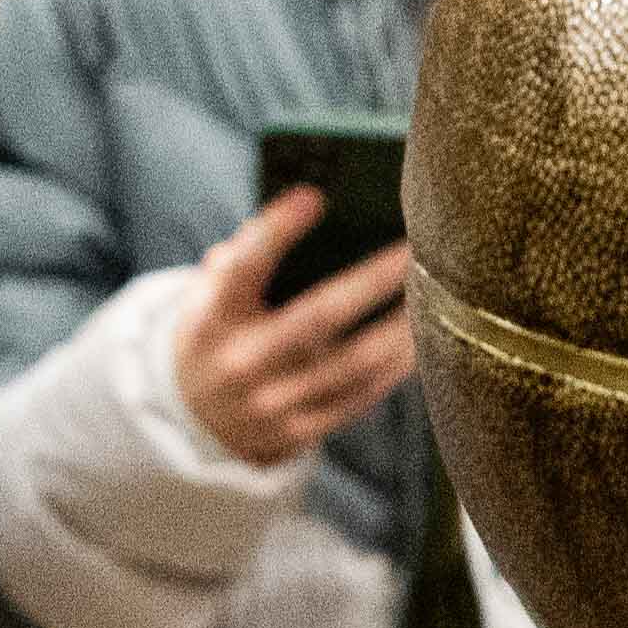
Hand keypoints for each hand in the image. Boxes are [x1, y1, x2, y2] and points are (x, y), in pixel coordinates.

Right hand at [174, 199, 415, 468]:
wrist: (194, 421)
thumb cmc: (217, 334)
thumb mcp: (207, 297)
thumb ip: (241, 256)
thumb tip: (299, 210)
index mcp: (211, 318)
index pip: (242, 267)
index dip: (275, 231)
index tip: (314, 196)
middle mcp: (240, 361)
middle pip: (318, 316)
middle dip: (372, 281)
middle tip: (413, 249)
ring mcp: (270, 402)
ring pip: (353, 363)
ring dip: (400, 329)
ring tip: (433, 296)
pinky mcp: (297, 431)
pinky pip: (359, 397)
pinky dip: (394, 369)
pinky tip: (420, 341)